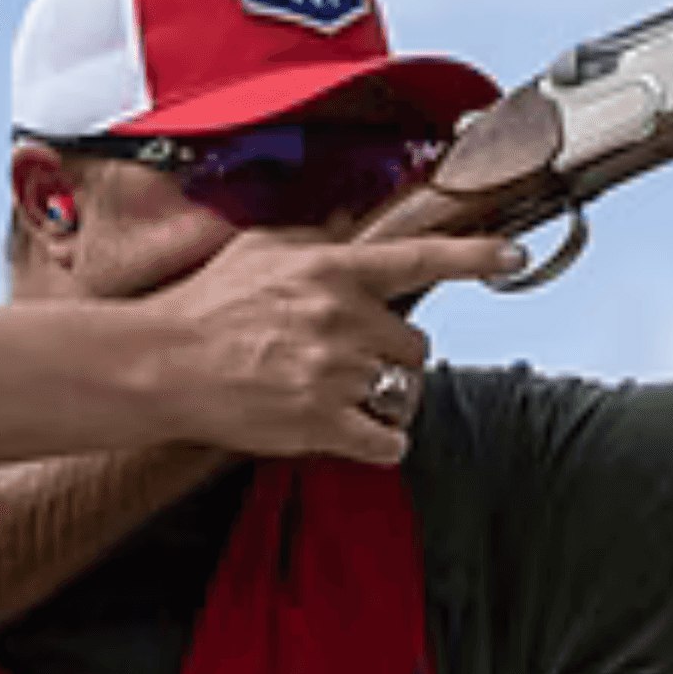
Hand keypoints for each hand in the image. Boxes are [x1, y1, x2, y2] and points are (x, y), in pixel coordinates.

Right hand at [133, 230, 521, 464]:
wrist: (159, 364)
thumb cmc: (205, 306)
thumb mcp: (259, 250)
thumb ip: (313, 240)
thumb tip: (351, 230)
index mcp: (331, 270)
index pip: (419, 258)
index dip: (473, 256)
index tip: (513, 256)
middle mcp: (341, 319)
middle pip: (416, 348)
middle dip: (391, 358)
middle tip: (348, 362)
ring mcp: (334, 373)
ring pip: (405, 395)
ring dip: (383, 401)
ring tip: (339, 395)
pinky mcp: (322, 423)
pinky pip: (388, 442)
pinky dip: (379, 443)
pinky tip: (351, 432)